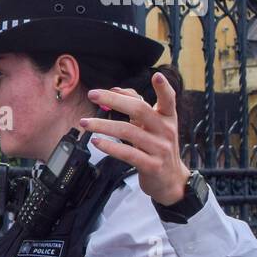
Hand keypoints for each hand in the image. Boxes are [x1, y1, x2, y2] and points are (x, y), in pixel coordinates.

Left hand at [79, 72, 190, 205]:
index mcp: (167, 118)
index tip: (157, 76)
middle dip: (113, 100)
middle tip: (92, 95)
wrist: (171, 180)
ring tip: (85, 122)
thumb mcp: (152, 127)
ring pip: (128, 131)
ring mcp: (159, 149)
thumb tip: (115, 89)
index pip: (169, 100)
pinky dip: (109, 146)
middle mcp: (165, 131)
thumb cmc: (157, 147)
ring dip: (102, 125)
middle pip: (139, 110)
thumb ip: (137, 107)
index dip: (164, 88)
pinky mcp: (151, 165)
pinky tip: (96, 142)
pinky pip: (127, 153)